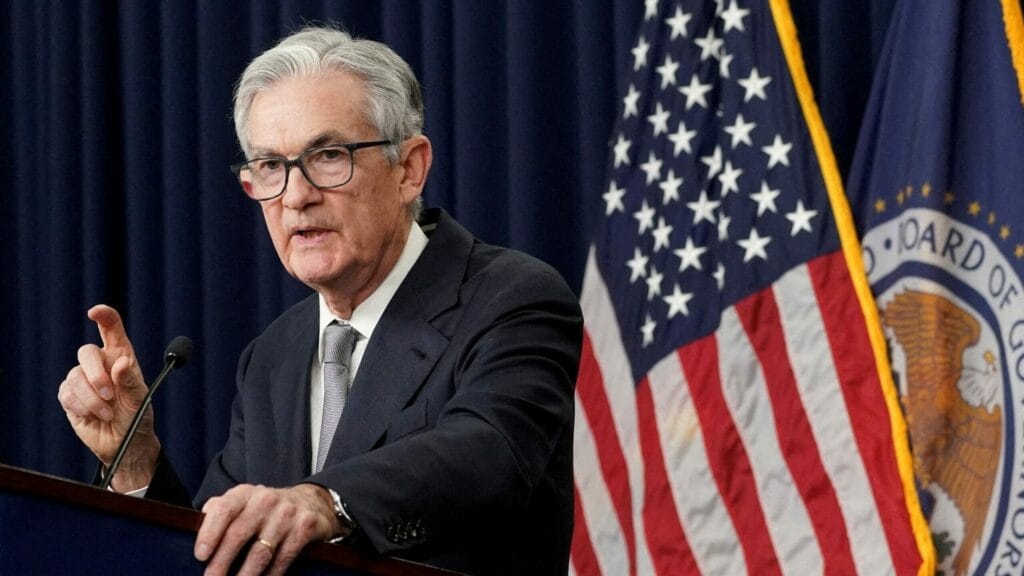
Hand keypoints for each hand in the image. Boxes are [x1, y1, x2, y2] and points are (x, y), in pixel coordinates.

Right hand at [56, 304, 158, 490]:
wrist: (124, 443)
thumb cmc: (137, 417)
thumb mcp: (140, 400)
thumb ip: (131, 381)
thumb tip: (121, 363)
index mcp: (122, 357)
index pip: (111, 329)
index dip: (104, 316)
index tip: (95, 312)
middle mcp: (100, 364)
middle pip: (86, 352)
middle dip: (95, 374)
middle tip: (110, 394)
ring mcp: (82, 379)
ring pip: (74, 377)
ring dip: (91, 398)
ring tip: (107, 413)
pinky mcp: (70, 396)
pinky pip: (67, 394)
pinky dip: (81, 407)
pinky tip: (94, 416)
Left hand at [195, 483, 341, 575]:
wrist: (312, 501)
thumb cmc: (266, 509)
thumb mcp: (243, 503)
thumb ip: (219, 512)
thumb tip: (193, 529)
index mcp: (244, 493)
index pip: (224, 509)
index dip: (210, 533)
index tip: (200, 556)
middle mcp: (266, 500)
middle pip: (238, 534)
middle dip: (221, 563)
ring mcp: (287, 513)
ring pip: (261, 552)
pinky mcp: (305, 527)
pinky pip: (283, 558)